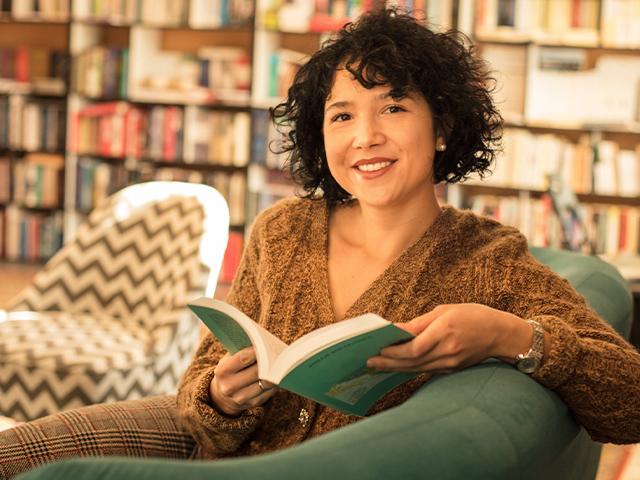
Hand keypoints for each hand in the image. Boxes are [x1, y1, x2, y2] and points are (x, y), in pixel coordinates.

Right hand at [209, 347, 276, 415]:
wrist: (222, 395)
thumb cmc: (230, 370)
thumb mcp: (229, 359)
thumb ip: (242, 352)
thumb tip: (263, 343)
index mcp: (223, 371)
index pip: (244, 358)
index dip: (257, 351)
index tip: (266, 345)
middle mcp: (229, 386)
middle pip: (256, 372)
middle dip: (268, 362)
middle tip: (278, 354)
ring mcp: (240, 397)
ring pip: (265, 383)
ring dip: (274, 374)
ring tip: (281, 364)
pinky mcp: (252, 404)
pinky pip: (269, 392)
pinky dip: (275, 383)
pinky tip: (277, 376)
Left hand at [367, 304, 530, 373]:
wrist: (502, 334)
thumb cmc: (474, 316)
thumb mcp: (446, 310)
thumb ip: (420, 322)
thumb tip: (397, 330)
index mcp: (445, 331)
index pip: (414, 348)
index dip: (394, 351)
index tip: (378, 348)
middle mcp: (448, 351)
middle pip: (412, 362)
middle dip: (388, 362)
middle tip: (369, 361)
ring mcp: (451, 363)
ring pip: (417, 368)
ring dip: (395, 368)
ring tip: (377, 365)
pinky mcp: (452, 369)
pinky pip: (426, 370)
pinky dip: (409, 368)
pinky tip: (396, 366)